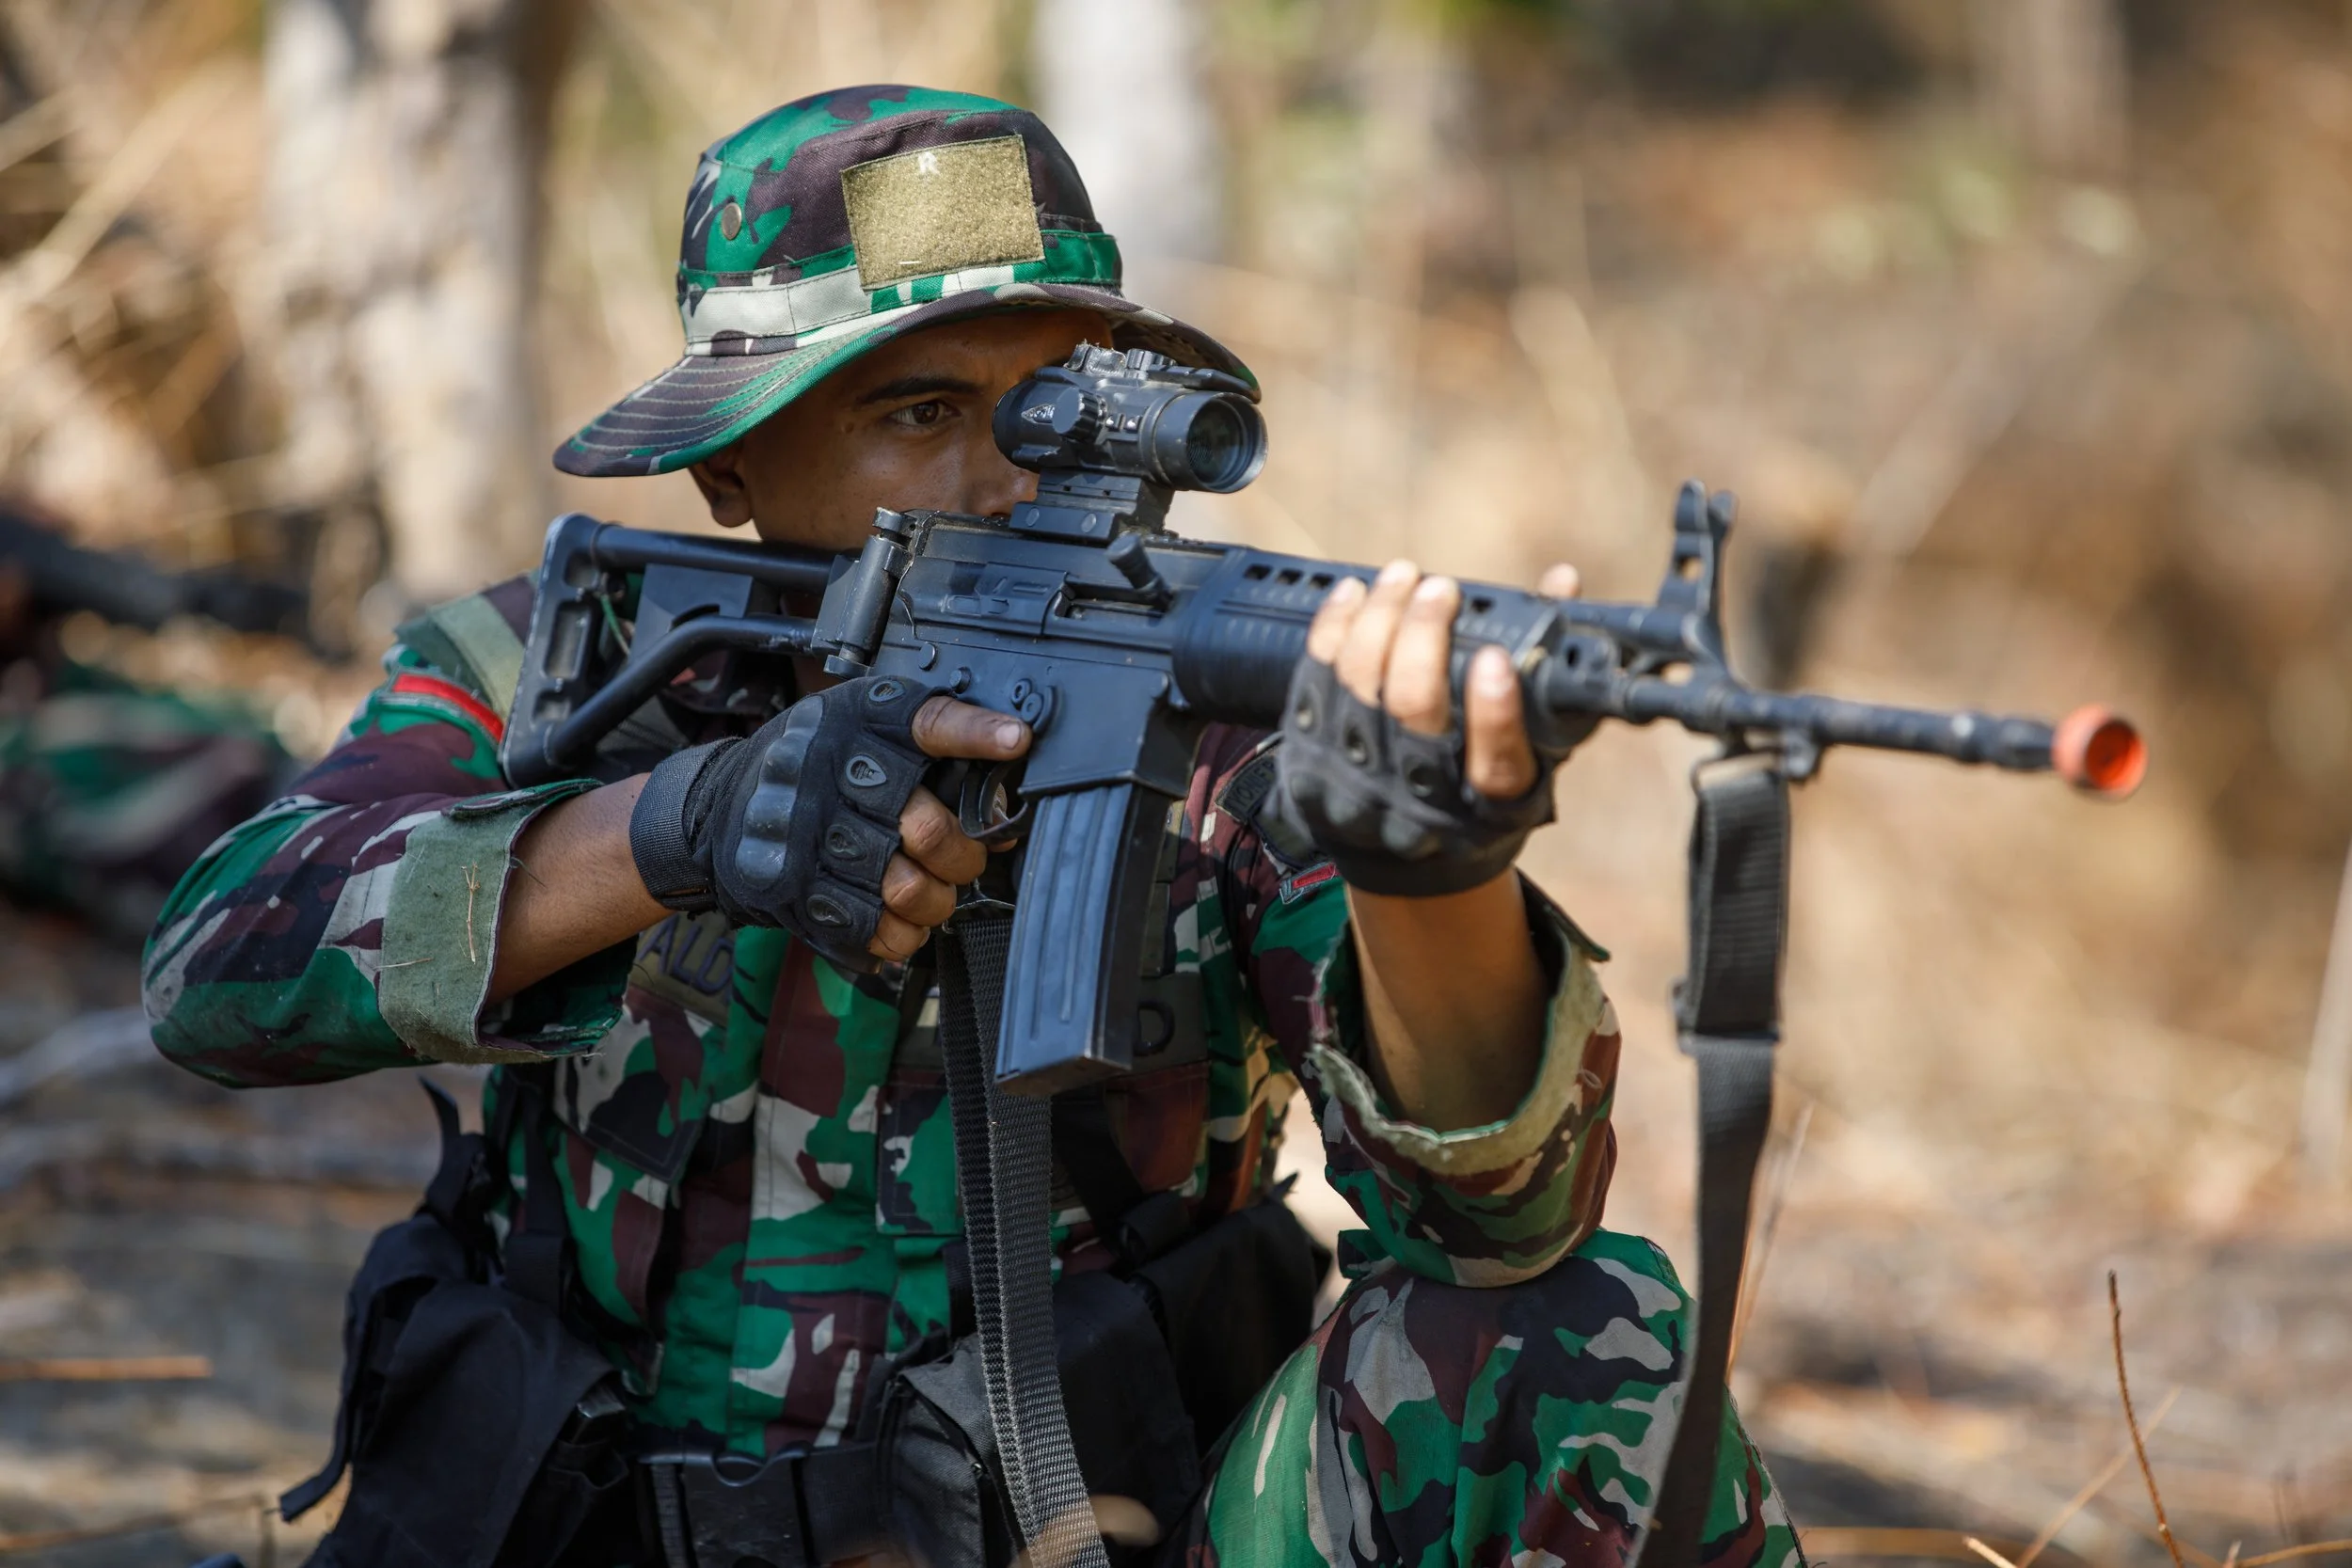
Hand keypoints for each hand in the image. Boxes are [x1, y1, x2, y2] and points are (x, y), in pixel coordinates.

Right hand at [627, 677, 1028, 967]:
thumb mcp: (864, 726)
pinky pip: (878, 931)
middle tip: (965, 856)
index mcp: (859, 724)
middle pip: (930, 829)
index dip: (975, 733)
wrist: (718, 807)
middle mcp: (832, 775)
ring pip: (909, 890)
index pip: (927, 721)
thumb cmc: (816, 765)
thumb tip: (1004, 809)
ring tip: (934, 890)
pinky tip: (901, 916)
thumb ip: (934, 753)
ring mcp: (810, 839)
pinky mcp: (797, 891)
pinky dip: (904, 933)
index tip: (1016, 740)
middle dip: (965, 854)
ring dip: (937, 899)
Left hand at [1309, 559, 1582, 802]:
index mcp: (1490, 807)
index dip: (1494, 711)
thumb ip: (1548, 671)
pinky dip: (1333, 630)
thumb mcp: (1532, 750)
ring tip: (1402, 577)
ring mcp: (1357, 788)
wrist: (1403, 858)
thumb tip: (1562, 581)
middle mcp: (1420, 805)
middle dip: (1424, 636)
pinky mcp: (1309, 764)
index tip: (1495, 658)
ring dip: (1379, 619)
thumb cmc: (1479, 787)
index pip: (1495, 763)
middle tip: (1442, 590)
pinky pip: (1312, 683)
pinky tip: (1354, 595)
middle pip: (1413, 710)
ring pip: (1359, 687)